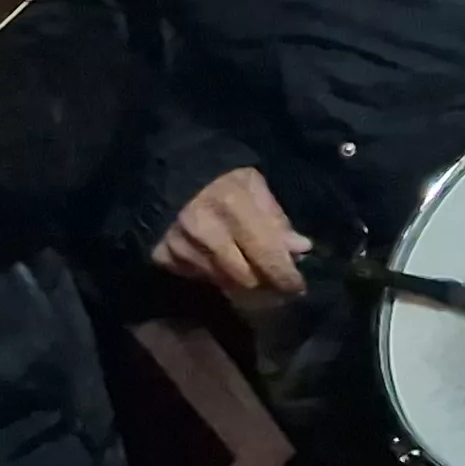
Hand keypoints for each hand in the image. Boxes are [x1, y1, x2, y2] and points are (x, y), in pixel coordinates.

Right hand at [153, 167, 310, 295]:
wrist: (171, 179)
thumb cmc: (223, 183)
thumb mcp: (255, 189)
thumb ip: (277, 219)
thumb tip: (300, 250)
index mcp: (232, 203)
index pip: (266, 254)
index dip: (286, 277)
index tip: (297, 286)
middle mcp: (203, 225)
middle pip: (246, 278)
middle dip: (267, 286)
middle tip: (278, 286)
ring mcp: (180, 243)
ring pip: (225, 284)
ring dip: (244, 285)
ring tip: (254, 276)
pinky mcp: (164, 255)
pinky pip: (201, 280)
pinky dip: (217, 278)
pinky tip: (223, 266)